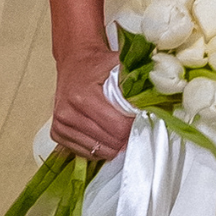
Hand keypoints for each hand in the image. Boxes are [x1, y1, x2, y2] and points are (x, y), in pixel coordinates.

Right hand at [50, 38, 132, 159]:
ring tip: (120, 133)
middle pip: (108, 142)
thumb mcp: (117, 63)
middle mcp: (68, 113)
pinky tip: (105, 136)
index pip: (117, 127)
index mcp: (83, 96)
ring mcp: (60, 125)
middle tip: (132, 128)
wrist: (74, 62)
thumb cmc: (97, 64)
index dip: (133, 126)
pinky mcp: (56, 133)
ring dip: (112, 145)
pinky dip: (98, 148)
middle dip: (124, 138)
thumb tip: (158, 88)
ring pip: (96, 151)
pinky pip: (84, 153)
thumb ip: (136, 76)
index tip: (140, 119)